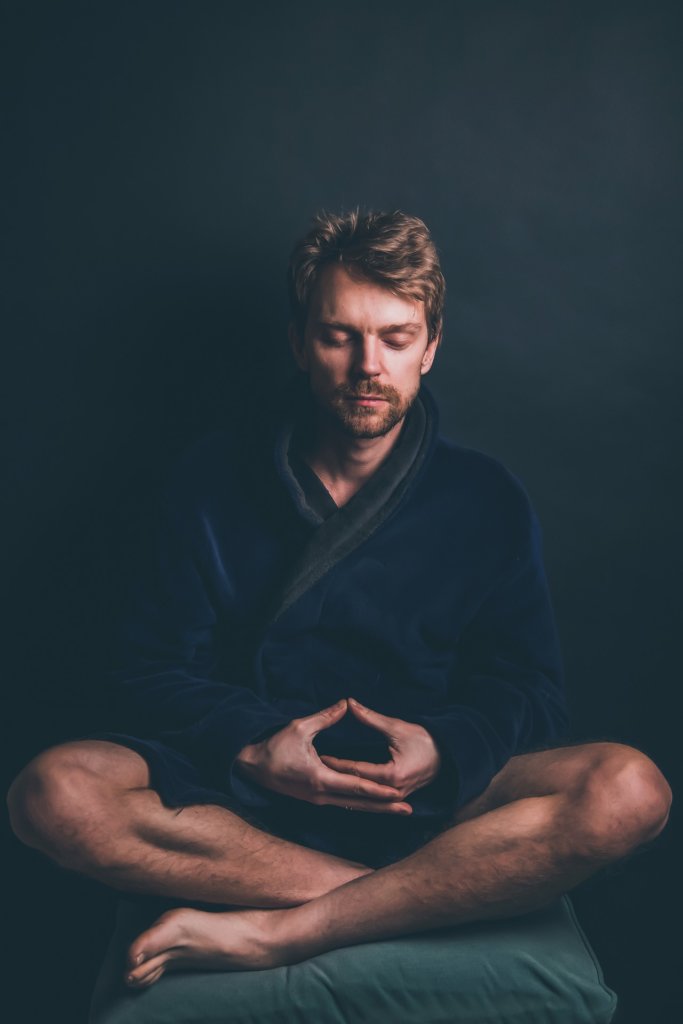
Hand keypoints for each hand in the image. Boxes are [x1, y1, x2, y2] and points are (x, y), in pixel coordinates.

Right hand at [234, 699, 412, 813]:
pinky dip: (360, 805)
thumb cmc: (274, 746)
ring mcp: (318, 800)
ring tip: (397, 811)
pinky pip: (343, 804)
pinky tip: (373, 806)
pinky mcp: (315, 799)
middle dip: (385, 806)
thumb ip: (326, 717)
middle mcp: (321, 794)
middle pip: (359, 803)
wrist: (252, 767)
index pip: (356, 786)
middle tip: (409, 810)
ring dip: (375, 809)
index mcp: (320, 778)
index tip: (399, 792)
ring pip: (352, 807)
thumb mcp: (300, 727)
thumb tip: (346, 703)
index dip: (379, 790)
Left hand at [319, 698, 441, 799]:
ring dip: (344, 789)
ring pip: (363, 796)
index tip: (318, 755)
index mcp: (392, 775)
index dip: (336, 762)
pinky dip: (356, 794)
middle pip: (356, 785)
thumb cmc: (425, 739)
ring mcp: (396, 797)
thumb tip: (349, 703)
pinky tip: (342, 791)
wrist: (449, 755)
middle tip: (313, 770)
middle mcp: (393, 791)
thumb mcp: (397, 727)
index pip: (356, 770)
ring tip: (321, 783)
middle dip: (335, 777)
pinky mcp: (397, 797)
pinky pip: (371, 798)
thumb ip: (370, 718)